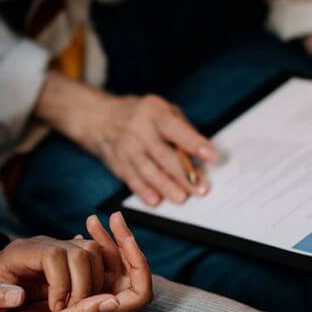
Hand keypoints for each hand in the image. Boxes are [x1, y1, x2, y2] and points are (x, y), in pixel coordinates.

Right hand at [0, 212, 152, 311]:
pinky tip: (79, 233)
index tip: (125, 236)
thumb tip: (113, 300)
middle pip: (127, 275)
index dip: (139, 263)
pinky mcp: (70, 294)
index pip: (139, 293)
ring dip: (104, 244)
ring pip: (107, 268)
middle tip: (112, 218)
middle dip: (122, 245)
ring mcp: (85, 302)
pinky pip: (88, 268)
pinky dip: (86, 250)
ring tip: (91, 220)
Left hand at [0, 235, 105, 311]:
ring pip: (91, 252)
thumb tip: (17, 296)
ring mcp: (57, 249)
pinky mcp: (68, 258)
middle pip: (79, 251)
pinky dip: (97, 278)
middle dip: (83, 284)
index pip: (54, 255)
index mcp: (20, 252)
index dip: (61, 282)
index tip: (54, 309)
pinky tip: (84, 301)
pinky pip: (93, 259)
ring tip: (78, 308)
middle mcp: (42, 245)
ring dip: (93, 282)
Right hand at [33, 72, 217, 206]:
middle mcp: (138, 129)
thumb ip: (181, 129)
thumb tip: (201, 154)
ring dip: (165, 186)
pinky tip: (155, 200)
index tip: (212, 156)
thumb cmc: (141, 116)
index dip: (194, 143)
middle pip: (163, 154)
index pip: (176, 129)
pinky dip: (143, 191)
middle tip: (200, 188)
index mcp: (154, 112)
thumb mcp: (162, 110)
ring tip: (181, 197)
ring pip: (147, 170)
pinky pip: (132, 179)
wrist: (99, 118)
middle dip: (183, 174)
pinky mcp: (118, 163)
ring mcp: (126, 147)